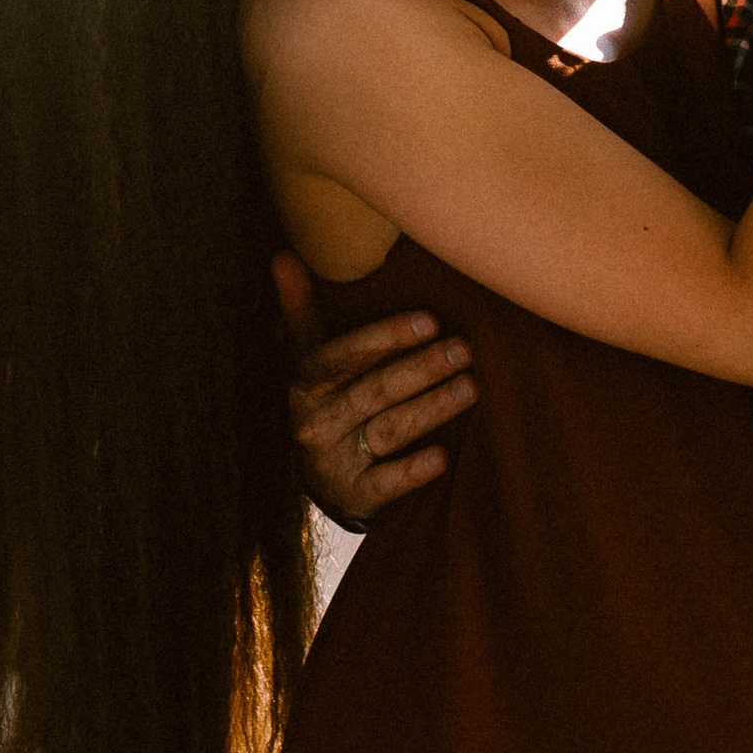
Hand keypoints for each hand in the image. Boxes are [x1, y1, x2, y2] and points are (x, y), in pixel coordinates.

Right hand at [273, 253, 473, 526]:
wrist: (321, 476)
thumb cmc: (327, 399)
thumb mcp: (310, 358)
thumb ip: (302, 310)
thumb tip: (282, 257)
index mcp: (304, 381)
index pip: (343, 354)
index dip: (385, 337)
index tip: (429, 321)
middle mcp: (314, 421)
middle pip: (374, 390)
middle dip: (422, 368)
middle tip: (464, 350)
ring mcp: (333, 461)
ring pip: (387, 429)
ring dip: (431, 408)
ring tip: (470, 387)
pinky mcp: (353, 496)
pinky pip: (385, 483)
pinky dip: (412, 471)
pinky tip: (442, 457)